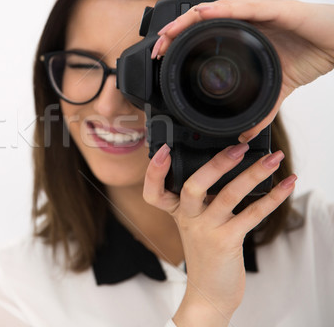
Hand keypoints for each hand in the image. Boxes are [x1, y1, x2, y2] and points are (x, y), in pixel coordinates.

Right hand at [143, 143, 296, 326]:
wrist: (210, 292)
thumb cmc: (205, 253)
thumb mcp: (194, 224)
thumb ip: (201, 199)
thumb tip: (224, 166)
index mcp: (177, 212)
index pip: (154, 191)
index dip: (154, 171)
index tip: (163, 149)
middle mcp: (188, 219)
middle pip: (193, 186)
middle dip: (216, 164)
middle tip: (238, 147)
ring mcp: (207, 231)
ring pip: (228, 196)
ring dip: (253, 175)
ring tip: (273, 159)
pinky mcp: (227, 242)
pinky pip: (252, 215)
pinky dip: (272, 198)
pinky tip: (286, 186)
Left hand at [152, 0, 333, 142]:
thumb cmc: (310, 55)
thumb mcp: (275, 89)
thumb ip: (260, 110)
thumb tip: (245, 134)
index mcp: (239, 35)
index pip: (199, 35)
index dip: (177, 44)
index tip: (160, 59)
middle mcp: (242, 21)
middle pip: (197, 21)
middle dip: (173, 33)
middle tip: (156, 49)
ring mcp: (255, 12)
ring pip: (212, 10)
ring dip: (187, 21)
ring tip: (168, 33)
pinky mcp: (273, 8)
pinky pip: (242, 8)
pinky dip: (220, 11)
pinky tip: (203, 14)